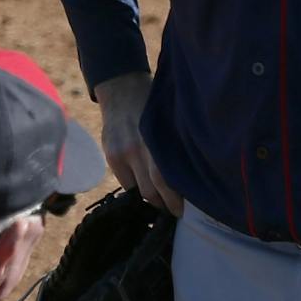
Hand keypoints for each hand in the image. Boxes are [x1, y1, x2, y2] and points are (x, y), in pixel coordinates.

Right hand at [93, 72, 182, 215]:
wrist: (122, 88)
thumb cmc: (154, 106)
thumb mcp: (169, 123)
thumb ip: (173, 148)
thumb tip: (190, 177)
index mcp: (158, 140)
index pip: (166, 179)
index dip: (176, 199)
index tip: (188, 209)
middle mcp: (139, 148)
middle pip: (153, 190)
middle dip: (166, 205)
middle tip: (178, 211)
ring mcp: (122, 153)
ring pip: (139, 190)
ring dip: (152, 199)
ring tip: (164, 203)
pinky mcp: (111, 155)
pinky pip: (126, 183)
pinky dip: (137, 188)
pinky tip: (147, 189)